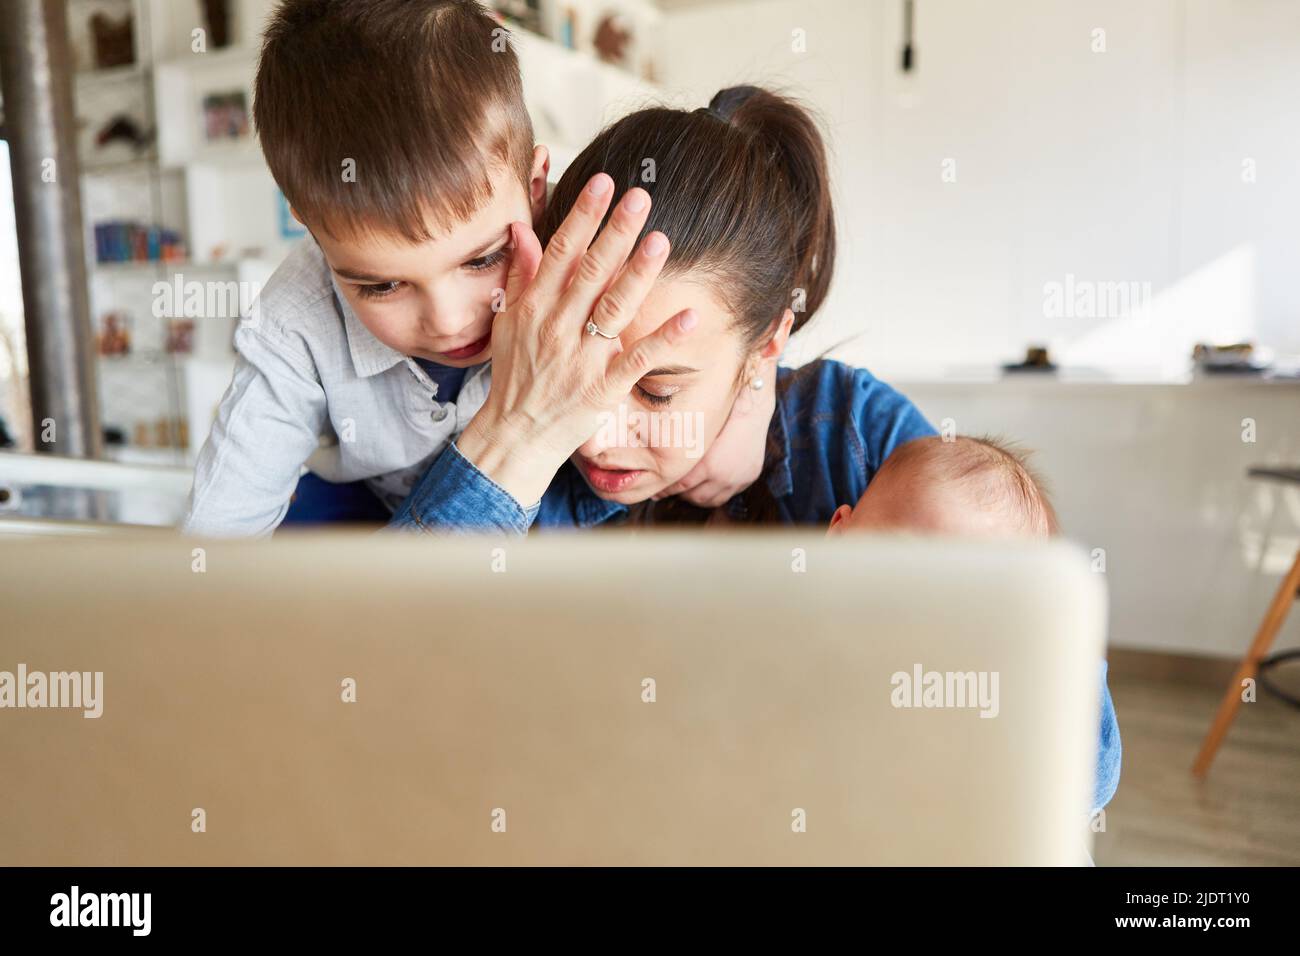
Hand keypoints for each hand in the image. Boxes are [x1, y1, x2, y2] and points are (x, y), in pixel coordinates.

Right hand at [457, 174, 698, 505]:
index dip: (584, 217)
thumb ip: (520, 275)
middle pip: (591, 273)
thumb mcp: (507, 322)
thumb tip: (522, 229)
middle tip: (641, 197)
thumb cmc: (514, 375)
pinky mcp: (603, 389)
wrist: (515, 434)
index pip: (561, 253)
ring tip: (661, 240)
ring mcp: (582, 359)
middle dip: (616, 233)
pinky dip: (663, 339)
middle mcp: (558, 328)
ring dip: (638, 275)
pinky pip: (637, 360)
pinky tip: (688, 316)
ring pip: (613, 310)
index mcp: (535, 308)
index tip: (604, 184)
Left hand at [654, 354, 777, 506]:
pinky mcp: (749, 477)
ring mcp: (739, 479)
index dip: (665, 488)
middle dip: (677, 493)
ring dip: (694, 496)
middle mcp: (725, 476)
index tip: (655, 487)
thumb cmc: (718, 411)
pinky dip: (712, 493)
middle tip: (666, 487)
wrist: (752, 405)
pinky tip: (703, 485)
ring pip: (709, 500)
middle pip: (693, 496)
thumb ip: (679, 449)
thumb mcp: (694, 429)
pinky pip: (726, 495)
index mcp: (710, 465)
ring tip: (683, 487)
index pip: (680, 485)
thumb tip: (658, 461)